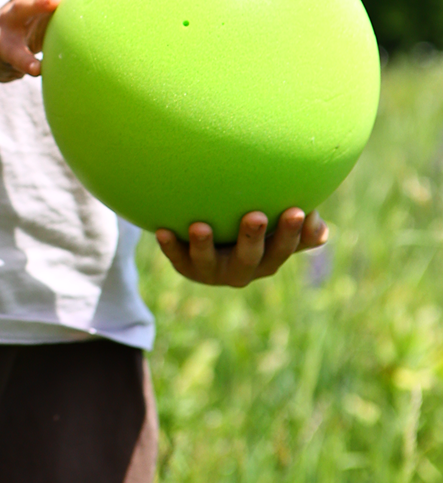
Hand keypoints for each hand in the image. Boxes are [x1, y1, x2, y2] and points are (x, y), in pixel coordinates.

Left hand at [156, 208, 328, 286]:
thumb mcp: (276, 223)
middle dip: (253, 239)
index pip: (285, 247)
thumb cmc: (250, 224)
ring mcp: (213, 271)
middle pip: (251, 258)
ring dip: (204, 246)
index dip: (295, 234)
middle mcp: (243, 269)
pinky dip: (170, 246)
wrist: (209, 243)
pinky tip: (160, 230)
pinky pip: (177, 258)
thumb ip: (297, 222)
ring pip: (209, 264)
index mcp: (269, 258)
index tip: (299, 211)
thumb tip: (321, 226)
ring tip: (200, 227)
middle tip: (257, 216)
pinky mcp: (187, 267)